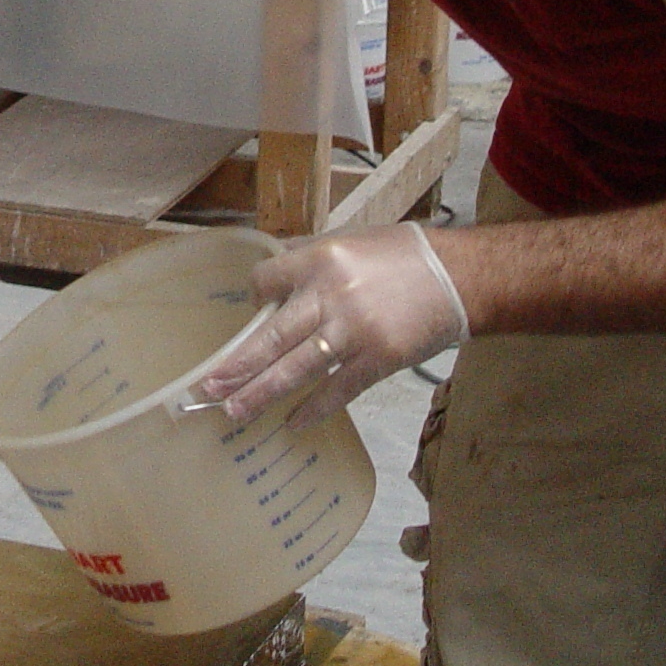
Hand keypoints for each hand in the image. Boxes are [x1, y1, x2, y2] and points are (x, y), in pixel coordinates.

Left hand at [198, 223, 468, 424]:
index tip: (252, 315)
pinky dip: (313, 409)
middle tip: (206, 388)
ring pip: (296, 369)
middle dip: (236, 366)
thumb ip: (310, 257)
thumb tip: (273, 276)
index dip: (254, 299)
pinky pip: (337, 390)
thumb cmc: (402, 256)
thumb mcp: (350, 241)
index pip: (265, 282)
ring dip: (261, 393)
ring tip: (234, 412)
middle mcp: (331, 295)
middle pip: (271, 337)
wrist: (459, 276)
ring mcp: (355, 331)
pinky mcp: (379, 359)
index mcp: (320, 259)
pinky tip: (292, 423)